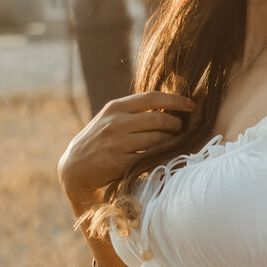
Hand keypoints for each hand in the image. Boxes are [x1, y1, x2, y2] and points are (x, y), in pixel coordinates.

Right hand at [58, 92, 195, 210]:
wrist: (75, 168)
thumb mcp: (110, 119)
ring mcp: (116, 142)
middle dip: (176, 124)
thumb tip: (168, 106)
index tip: (191, 105)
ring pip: (156, 138)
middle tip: (183, 129)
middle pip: (158, 119)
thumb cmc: (99, 141)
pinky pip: (148, 157)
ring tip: (176, 143)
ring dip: (171, 141)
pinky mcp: (118, 162)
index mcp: (115, 107)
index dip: (175, 100)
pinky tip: (165, 156)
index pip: (151, 97)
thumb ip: (133, 112)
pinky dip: (161, 156)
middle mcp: (115, 122)